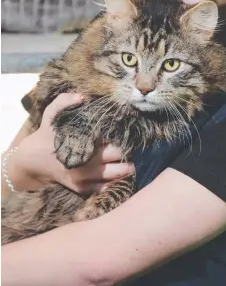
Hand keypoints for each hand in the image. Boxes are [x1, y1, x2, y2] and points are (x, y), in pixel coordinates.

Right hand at [7, 93, 134, 193]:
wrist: (30, 162)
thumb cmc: (45, 135)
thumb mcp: (51, 115)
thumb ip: (64, 101)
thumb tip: (82, 96)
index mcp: (81, 140)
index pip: (109, 137)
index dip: (122, 133)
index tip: (131, 129)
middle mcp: (84, 160)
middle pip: (117, 155)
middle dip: (128, 151)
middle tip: (136, 146)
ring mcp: (83, 177)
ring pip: (115, 174)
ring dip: (126, 168)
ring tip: (132, 162)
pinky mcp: (81, 188)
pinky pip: (104, 189)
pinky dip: (115, 184)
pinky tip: (123, 178)